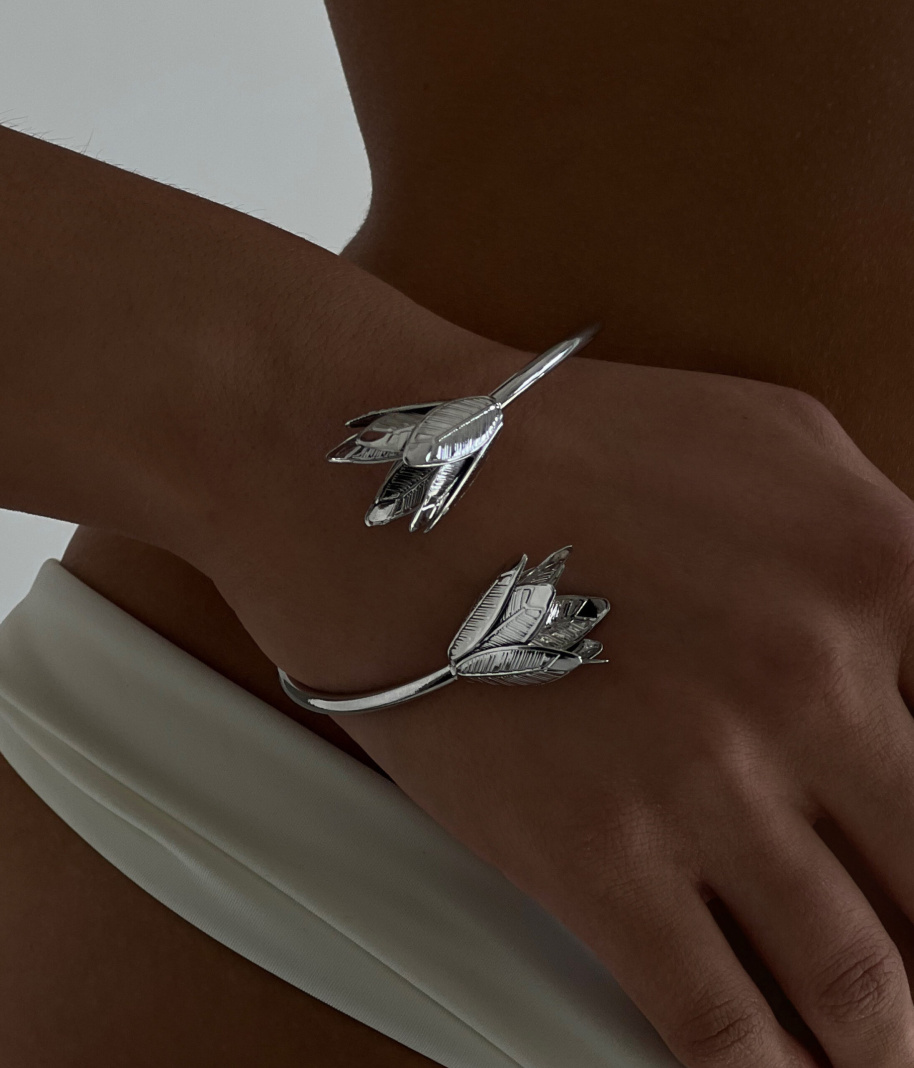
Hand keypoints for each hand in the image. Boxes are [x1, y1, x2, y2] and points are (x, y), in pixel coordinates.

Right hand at [198, 333, 913, 1066]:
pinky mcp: (596, 858)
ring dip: (880, 1036)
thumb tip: (912, 658)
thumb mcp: (767, 440)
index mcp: (871, 564)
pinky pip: (721, 1023)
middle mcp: (811, 677)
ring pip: (860, 982)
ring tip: (875, 1048)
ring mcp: (707, 778)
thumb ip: (870, 555)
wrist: (374, 477)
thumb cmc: (554, 445)